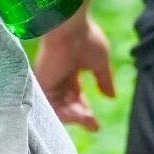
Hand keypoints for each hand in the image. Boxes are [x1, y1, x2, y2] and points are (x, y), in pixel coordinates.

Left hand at [33, 13, 116, 131]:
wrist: (69, 27)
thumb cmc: (86, 38)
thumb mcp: (100, 63)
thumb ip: (104, 80)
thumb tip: (111, 97)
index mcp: (70, 69)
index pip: (76, 96)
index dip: (85, 110)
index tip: (96, 126)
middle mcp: (57, 76)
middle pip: (67, 104)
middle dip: (81, 117)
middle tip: (93, 125)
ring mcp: (49, 80)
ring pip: (59, 108)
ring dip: (74, 118)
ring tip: (87, 120)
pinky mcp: (42, 83)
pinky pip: (50, 106)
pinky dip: (63, 115)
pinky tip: (77, 116)